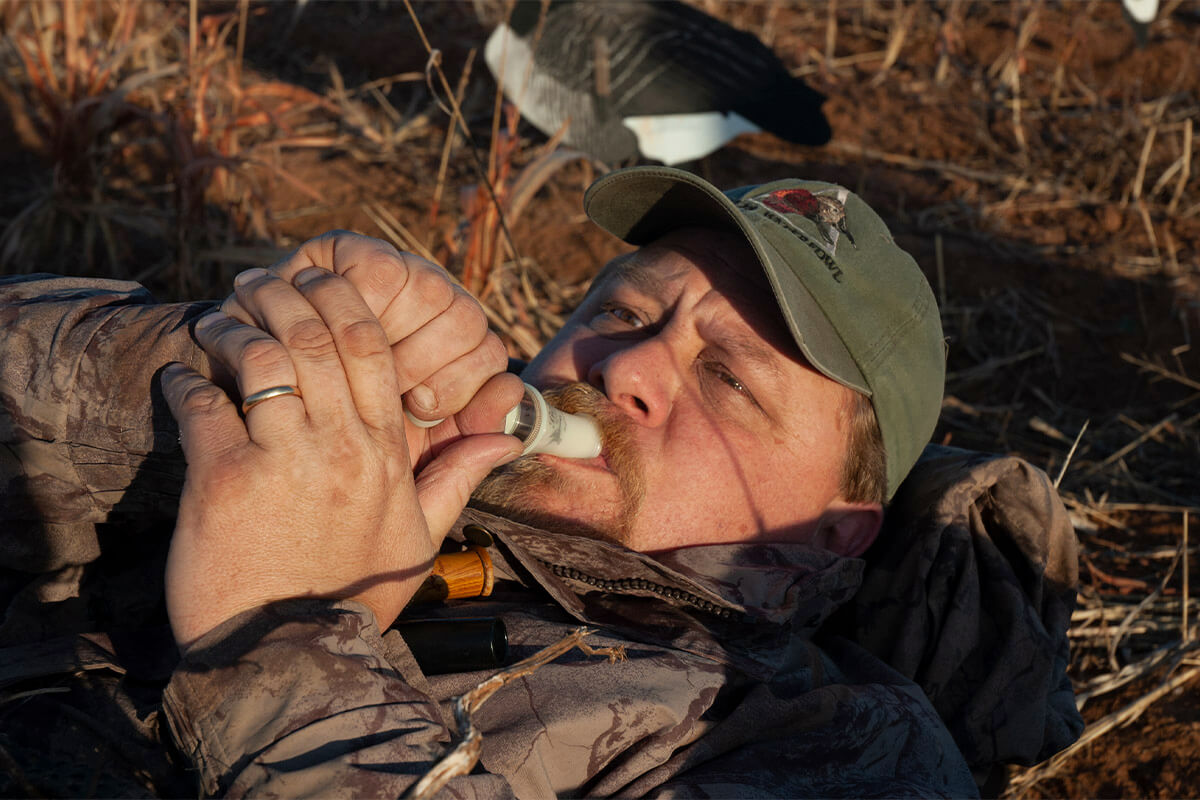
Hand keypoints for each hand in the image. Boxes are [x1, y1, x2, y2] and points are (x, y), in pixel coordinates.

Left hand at [163, 267, 521, 647]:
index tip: (318, 280)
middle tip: (256, 280)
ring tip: (215, 319)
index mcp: (385, 454)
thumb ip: (456, 480)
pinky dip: (186, 381)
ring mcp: (283, 461)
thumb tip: (504, 440)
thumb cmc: (354, 595)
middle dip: (281, 294)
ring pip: (259, 358)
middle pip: (314, 337)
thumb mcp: (418, 538)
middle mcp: (340, 447)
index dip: (341, 300)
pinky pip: (203, 405)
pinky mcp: (223, 481)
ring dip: (231, 326)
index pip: (370, 348)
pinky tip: (180, 376)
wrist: (290, 655)